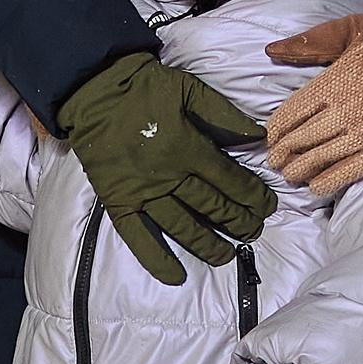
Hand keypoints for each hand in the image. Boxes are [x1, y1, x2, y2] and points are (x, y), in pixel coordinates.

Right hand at [59, 50, 269, 288]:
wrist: (94, 91)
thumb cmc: (146, 88)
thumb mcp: (191, 90)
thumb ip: (224, 115)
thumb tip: (258, 137)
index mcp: (188, 148)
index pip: (230, 180)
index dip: (253, 196)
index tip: (268, 206)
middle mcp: (168, 176)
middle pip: (211, 207)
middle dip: (238, 222)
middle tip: (254, 231)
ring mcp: (142, 193)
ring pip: (182, 226)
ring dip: (208, 244)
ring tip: (227, 254)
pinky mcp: (118, 201)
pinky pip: (138, 237)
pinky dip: (156, 259)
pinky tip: (175, 275)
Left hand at [265, 0, 362, 197]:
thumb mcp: (344, 31)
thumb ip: (307, 45)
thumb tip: (273, 50)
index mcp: (332, 81)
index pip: (291, 113)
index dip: (276, 130)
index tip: (269, 138)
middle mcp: (345, 108)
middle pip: (302, 138)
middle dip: (283, 153)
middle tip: (274, 161)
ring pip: (322, 157)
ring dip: (300, 169)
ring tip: (289, 175)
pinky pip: (352, 169)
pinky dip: (331, 180)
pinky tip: (316, 186)